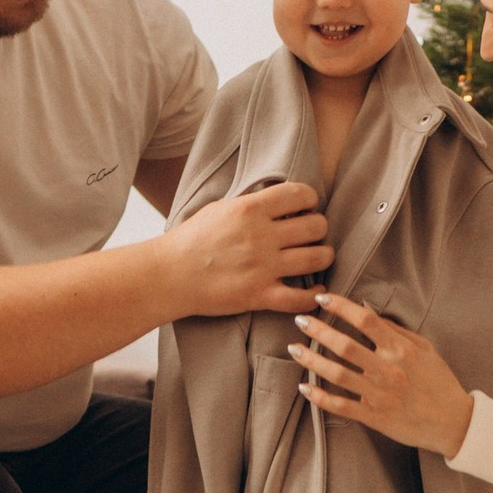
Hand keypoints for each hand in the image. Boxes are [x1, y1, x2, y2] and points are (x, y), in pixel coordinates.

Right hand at [168, 182, 332, 315]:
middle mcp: (260, 236)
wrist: (169, 275)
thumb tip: (277, 199)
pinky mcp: (259, 296)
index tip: (306, 207)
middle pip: (316, 226)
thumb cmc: (190, 240)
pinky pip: (301, 298)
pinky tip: (317, 291)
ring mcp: (262, 267)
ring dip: (324, 257)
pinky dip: (315, 296)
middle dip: (319, 228)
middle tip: (313, 233)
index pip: (300, 194)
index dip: (310, 199)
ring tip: (319, 257)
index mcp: (250, 209)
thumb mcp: (219, 209)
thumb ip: (250, 204)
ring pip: (317, 258)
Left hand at [287, 292, 474, 457]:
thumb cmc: (438, 381)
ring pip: (337, 374)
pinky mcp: (374, 416)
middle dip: (318, 330)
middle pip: (344, 346)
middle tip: (300, 320)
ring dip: (311, 360)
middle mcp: (388, 370)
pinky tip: (303, 387)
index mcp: (401, 349)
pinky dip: (319, 397)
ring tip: (294, 348)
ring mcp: (379, 395)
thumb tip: (365, 310)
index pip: (365, 321)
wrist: (452, 422)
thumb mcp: (424, 348)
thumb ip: (395, 329)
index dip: (341, 307)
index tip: (323, 298)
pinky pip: (340, 405)